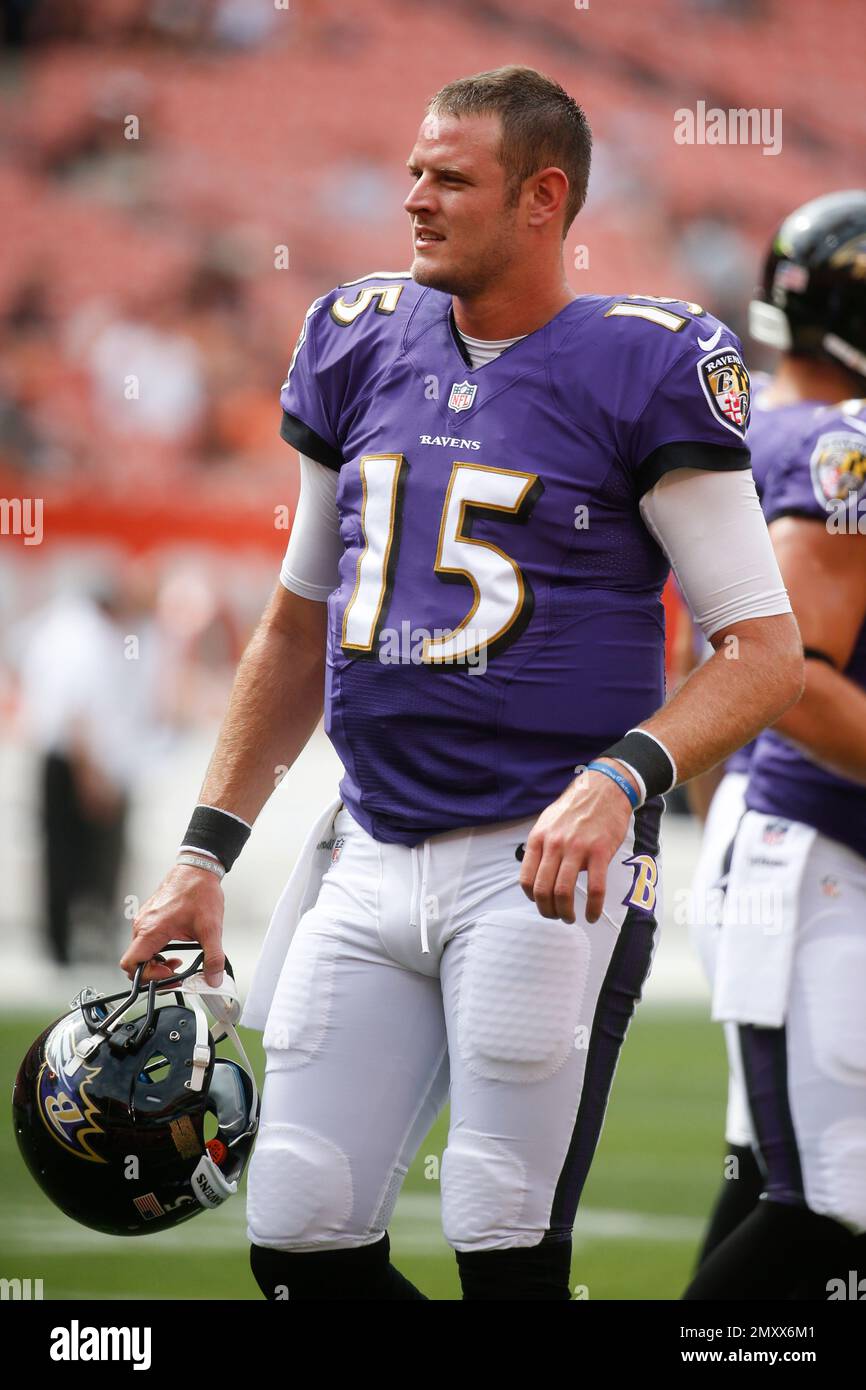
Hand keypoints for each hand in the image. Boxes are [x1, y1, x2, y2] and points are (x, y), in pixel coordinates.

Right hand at [120, 864, 225, 985]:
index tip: (168, 974)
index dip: (148, 976)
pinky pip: (146, 943)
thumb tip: (214, 977)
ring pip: (141, 953)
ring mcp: (144, 921)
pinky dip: (158, 953)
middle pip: (136, 962)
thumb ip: (213, 957)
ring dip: (158, 963)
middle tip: (176, 974)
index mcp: (151, 929)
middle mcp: (143, 925)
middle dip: (155, 973)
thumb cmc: (199, 891)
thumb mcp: (211, 929)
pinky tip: (175, 951)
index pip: (130, 964)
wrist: (198, 869)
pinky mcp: (149, 918)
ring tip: (177, 963)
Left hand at [519, 762, 635, 923]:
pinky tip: (592, 915)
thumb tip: (534, 870)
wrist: (604, 789)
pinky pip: (595, 888)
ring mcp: (577, 848)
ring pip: (564, 892)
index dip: (532, 898)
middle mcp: (554, 844)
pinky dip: (593, 908)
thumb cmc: (576, 807)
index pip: (526, 879)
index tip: (541, 902)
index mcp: (539, 838)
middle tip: (556, 916)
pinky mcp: (599, 852)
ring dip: (566, 912)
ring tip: (570, 918)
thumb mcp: (547, 821)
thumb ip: (540, 845)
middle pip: (543, 890)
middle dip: (547, 911)